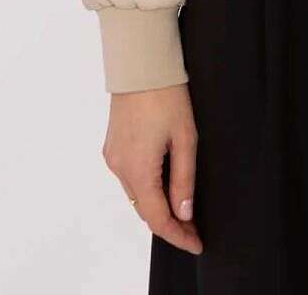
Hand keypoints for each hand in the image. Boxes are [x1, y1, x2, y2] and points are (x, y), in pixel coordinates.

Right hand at [102, 83, 202, 254]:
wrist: (140, 64)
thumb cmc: (167, 96)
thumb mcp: (185, 138)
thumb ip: (184, 178)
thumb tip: (183, 213)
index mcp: (137, 169)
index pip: (157, 218)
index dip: (177, 235)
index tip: (196, 243)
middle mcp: (119, 168)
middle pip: (144, 209)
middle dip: (170, 222)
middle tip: (195, 227)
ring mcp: (112, 157)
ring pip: (136, 194)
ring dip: (157, 205)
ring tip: (184, 208)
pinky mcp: (112, 147)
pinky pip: (129, 178)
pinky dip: (147, 187)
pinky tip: (164, 184)